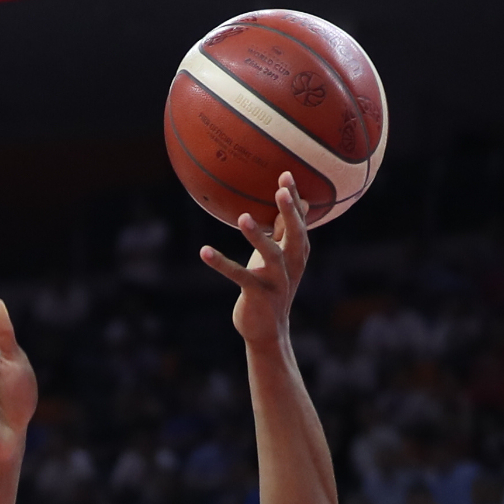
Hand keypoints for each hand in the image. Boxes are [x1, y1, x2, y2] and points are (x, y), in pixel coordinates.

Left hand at [199, 173, 309, 349]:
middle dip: (289, 212)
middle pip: (295, 235)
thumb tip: (300, 200)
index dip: (294, 199)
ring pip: (271, 255)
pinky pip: (238, 276)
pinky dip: (221, 263)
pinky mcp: (258, 295)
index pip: (299, 221)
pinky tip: (204, 251)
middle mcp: (291, 265)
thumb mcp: (282, 256)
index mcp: (298, 252)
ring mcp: (276, 281)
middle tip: (281, 190)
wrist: (269, 330)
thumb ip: (286, 230)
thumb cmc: (273, 285)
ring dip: (257, 236)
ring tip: (243, 217)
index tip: (286, 174)